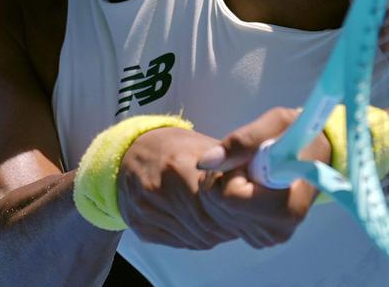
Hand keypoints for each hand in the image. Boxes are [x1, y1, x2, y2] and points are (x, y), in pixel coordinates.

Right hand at [116, 126, 236, 249]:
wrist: (130, 153)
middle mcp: (158, 190)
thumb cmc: (172, 147)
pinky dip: (196, 237)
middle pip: (206, 225)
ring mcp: (146, 211)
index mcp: (178, 167)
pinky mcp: (141, 226)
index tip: (244, 208)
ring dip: (214, 233)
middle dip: (227, 225)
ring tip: (222, 220)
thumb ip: (229, 165)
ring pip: (195, 237)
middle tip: (239, 219)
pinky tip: (201, 224)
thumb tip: (258, 182)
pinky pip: (180, 242)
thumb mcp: (203, 145)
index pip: (216, 206)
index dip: (235, 211)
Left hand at [194, 108, 329, 247]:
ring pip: (216, 213)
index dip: (232, 173)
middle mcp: (278, 230)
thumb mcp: (277, 124)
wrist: (315, 157)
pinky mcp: (258, 238)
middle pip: (219, 206)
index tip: (248, 159)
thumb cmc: (300, 137)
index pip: (231, 198)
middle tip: (246, 162)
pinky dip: (227, 199)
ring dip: (224, 186)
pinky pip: (222, 218)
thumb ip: (241, 140)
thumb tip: (204, 162)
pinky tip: (247, 185)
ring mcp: (268, 237)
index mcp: (288, 208)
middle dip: (224, 178)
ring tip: (249, 171)